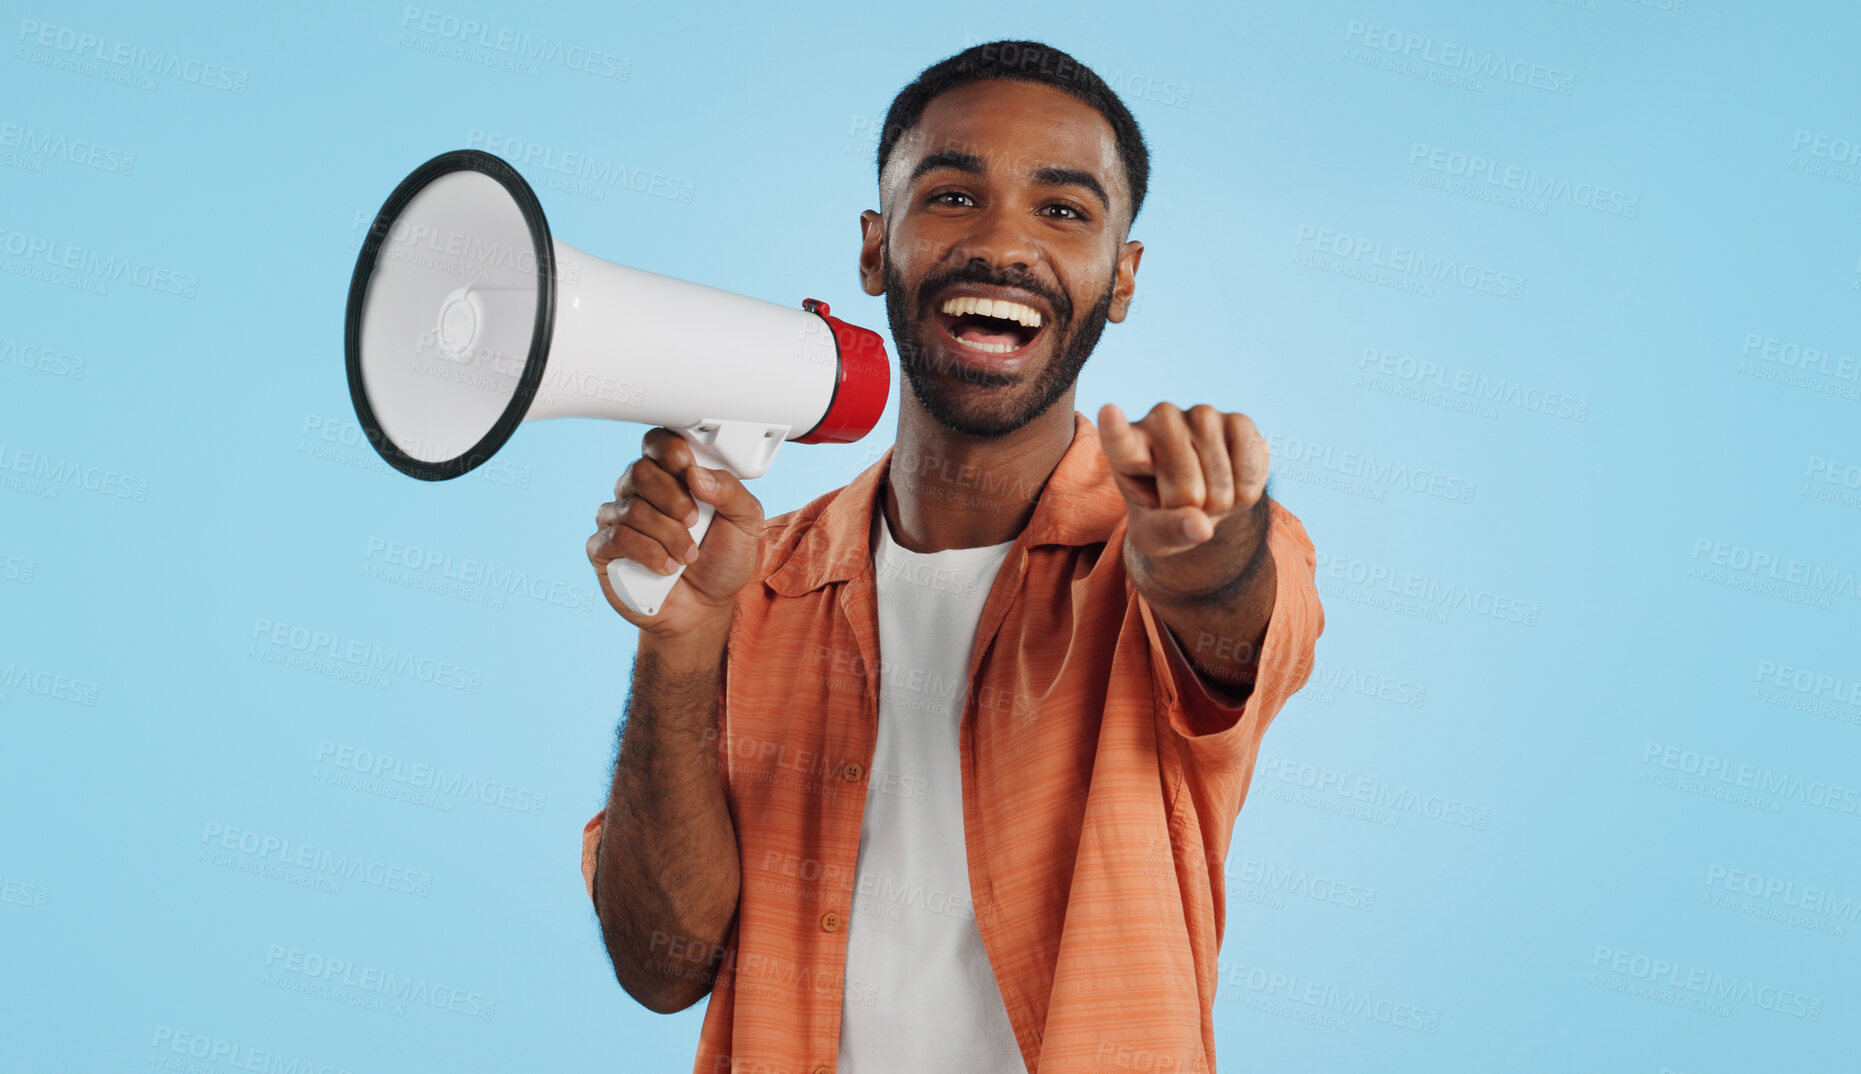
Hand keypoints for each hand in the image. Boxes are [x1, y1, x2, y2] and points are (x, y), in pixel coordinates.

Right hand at [587, 428, 764, 641]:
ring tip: (688, 556)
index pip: (656, 442)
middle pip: (640, 471)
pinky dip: (649, 554)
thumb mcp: (745, 523)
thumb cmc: (720, 561)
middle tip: (695, 522)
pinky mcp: (604, 549)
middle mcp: (639, 492)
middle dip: (674, 498)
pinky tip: (667, 568)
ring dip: (669, 535)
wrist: (704, 609)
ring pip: (633, 509)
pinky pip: (617, 537)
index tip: (689, 468)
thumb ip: (731, 491)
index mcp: (671, 476)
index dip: (669, 450)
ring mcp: (617, 519)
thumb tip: (696, 474)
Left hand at [1096, 402, 1268, 560]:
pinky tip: (1233, 482)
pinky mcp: (1238, 420)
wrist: (1201, 499)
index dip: (1116, 428)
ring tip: (1208, 492)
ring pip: (1219, 480)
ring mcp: (1200, 415)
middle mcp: (1161, 420)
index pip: (1119, 439)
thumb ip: (1168, 532)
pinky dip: (1246, 492)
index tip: (1109, 413)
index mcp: (1126, 449)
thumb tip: (1200, 526)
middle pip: (1184, 484)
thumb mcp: (1155, 535)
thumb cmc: (1165, 514)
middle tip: (1187, 503)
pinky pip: (1250, 470)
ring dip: (1221, 503)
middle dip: (1192, 508)